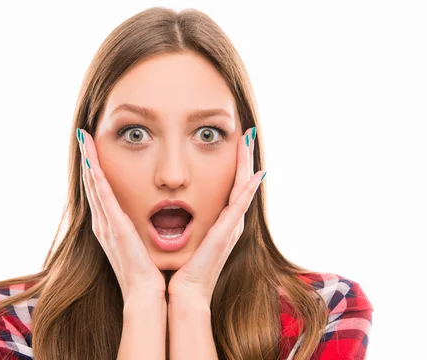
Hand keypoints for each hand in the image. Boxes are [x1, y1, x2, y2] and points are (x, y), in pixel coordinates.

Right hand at [77, 128, 165, 303]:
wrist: (147, 295)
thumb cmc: (148, 272)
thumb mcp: (143, 244)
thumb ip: (142, 228)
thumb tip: (155, 214)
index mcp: (111, 226)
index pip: (101, 191)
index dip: (95, 169)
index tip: (93, 148)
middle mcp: (104, 223)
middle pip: (92, 184)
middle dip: (87, 158)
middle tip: (83, 135)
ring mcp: (106, 225)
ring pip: (93, 185)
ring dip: (88, 160)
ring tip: (83, 138)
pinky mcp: (113, 227)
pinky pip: (102, 195)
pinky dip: (95, 176)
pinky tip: (92, 159)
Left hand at [167, 126, 265, 306]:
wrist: (186, 292)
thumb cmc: (182, 267)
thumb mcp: (182, 237)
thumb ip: (183, 221)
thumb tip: (171, 204)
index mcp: (220, 222)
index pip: (231, 186)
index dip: (235, 165)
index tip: (236, 143)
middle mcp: (230, 222)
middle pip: (242, 182)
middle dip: (244, 157)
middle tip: (247, 134)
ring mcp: (231, 228)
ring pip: (244, 188)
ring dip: (247, 163)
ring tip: (248, 141)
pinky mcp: (227, 234)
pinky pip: (240, 206)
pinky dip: (249, 189)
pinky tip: (255, 174)